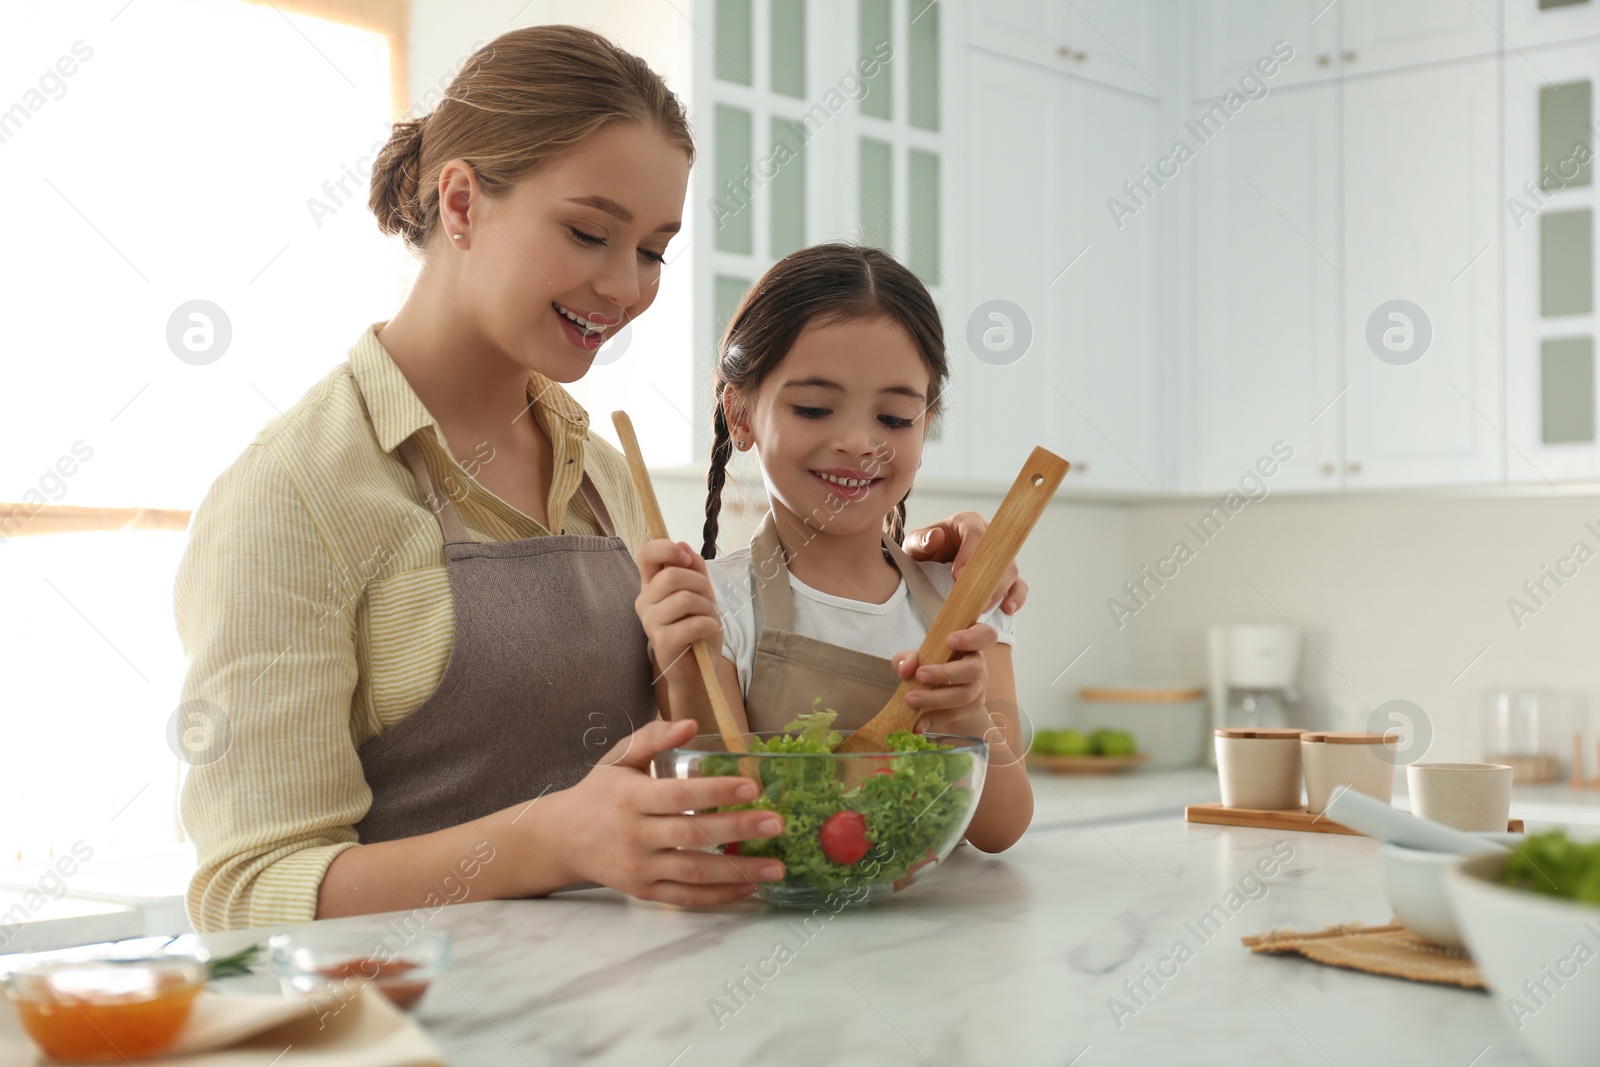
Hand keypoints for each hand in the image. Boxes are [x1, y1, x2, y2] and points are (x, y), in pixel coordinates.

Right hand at [542, 719, 785, 905]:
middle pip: (693, 835)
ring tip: (776, 867)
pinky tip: (749, 886)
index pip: (679, 795)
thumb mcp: (618, 758)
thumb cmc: (599, 792)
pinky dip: (719, 895)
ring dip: (739, 871)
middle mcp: (635, 835)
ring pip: (695, 873)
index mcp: (631, 798)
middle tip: (777, 824)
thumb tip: (691, 724)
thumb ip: (653, 738)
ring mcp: (639, 868)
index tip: (753, 787)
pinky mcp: (644, 891)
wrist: (562, 839)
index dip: (716, 792)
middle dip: (738, 830)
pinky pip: (686, 898)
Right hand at [634, 539, 721, 679]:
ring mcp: (650, 622)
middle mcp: (644, 601)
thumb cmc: (697, 627)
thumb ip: (693, 567)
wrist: (699, 669)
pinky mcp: (661, 642)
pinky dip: (710, 626)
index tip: (686, 558)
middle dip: (701, 585)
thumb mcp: (701, 591)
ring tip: (707, 620)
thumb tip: (681, 543)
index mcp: (651, 585)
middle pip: (672, 576)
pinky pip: (694, 623)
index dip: (667, 549)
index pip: (646, 554)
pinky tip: (707, 634)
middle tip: (707, 603)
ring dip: (707, 608)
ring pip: (685, 599)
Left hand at [889, 622, 996, 734]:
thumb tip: (906, 668)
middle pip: (974, 669)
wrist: (936, 690)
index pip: (985, 635)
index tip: (950, 640)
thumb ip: (907, 658)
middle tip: (920, 675)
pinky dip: (934, 719)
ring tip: (911, 699)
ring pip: (965, 695)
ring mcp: (978, 688)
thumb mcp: (916, 657)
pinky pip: (956, 715)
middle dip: (946, 673)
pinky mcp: (971, 708)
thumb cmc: (930, 664)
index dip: (972, 637)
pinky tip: (918, 723)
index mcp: (970, 643)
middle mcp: (978, 664)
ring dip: (936, 699)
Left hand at [903, 512, 1027, 614]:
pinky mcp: (1004, 577)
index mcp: (967, 523)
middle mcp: (989, 538)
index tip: (958, 576)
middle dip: (986, 577)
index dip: (970, 554)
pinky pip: (1018, 586)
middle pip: (999, 553)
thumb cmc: (923, 551)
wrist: (926, 566)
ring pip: (1010, 571)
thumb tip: (936, 537)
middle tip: (972, 598)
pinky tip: (1007, 609)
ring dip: (999, 590)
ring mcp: (999, 558)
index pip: (976, 534)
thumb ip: (921, 540)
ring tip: (983, 607)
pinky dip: (1016, 597)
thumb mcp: (915, 544)